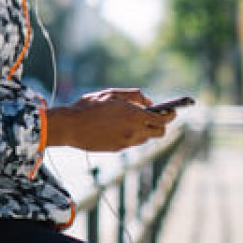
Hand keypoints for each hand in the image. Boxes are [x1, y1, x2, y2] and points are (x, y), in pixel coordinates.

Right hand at [45, 88, 172, 151]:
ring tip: (136, 120)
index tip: (172, 111)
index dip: (171, 115)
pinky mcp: (118, 149)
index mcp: (135, 116)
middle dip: (161, 125)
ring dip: (145, 130)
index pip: (163, 119)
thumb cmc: (89, 106)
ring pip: (146, 138)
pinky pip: (132, 142)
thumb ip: (134, 96)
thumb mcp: (112, 94)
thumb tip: (148, 101)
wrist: (69, 126)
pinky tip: (121, 127)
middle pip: (159, 133)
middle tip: (157, 116)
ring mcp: (126, 142)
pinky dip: (132, 135)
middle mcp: (134, 132)